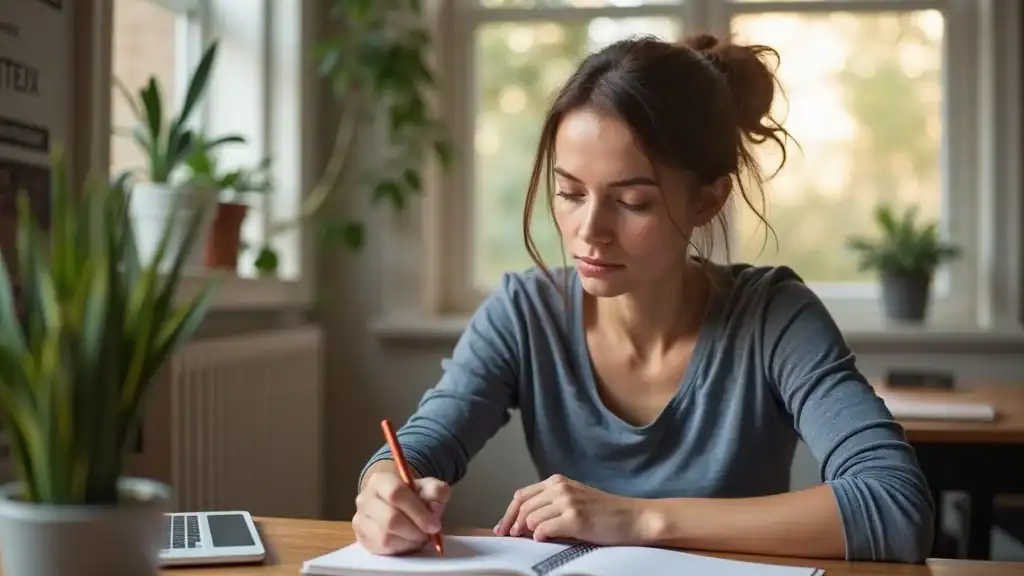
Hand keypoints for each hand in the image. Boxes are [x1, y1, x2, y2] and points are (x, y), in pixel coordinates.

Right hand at [353, 470, 449, 554]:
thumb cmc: (414, 495)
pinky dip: (400, 549)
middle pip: (390, 519)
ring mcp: (360, 519)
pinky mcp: (361, 538)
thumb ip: (435, 492)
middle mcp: (365, 499)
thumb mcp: (429, 488)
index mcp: (380, 480)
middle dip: (415, 530)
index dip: (417, 511)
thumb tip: (434, 506)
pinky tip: (408, 542)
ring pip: (385, 537)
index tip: (434, 525)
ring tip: (419, 537)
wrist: (397, 505)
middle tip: (429, 534)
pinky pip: (382, 549)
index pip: (395, 493)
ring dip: (409, 541)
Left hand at [494, 474, 647, 544]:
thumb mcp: (575, 500)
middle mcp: (560, 488)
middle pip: (522, 506)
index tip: (503, 527)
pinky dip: (540, 536)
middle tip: (509, 537)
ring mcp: (568, 502)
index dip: (509, 512)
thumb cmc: (606, 513)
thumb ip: (551, 504)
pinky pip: (544, 529)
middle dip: (511, 524)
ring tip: (530, 539)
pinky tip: (543, 540)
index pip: (522, 495)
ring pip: (531, 518)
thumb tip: (523, 522)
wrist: (634, 518)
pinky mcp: (575, 518)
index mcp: (558, 481)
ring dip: (527, 531)